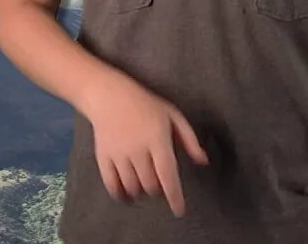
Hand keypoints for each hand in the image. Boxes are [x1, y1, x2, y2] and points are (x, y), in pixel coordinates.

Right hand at [82, 74, 209, 217]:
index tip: (179, 211)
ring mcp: (119, 155)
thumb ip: (189, 140)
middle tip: (162, 184)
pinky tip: (127, 195)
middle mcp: (138, 150)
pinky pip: (112, 185)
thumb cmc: (147, 105)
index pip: (168, 175)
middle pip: (151, 184)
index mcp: (158, 140)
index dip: (174, 196)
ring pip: (132, 187)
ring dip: (142, 191)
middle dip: (159, 190)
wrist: (110, 97)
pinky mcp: (103, 158)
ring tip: (147, 185)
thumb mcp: (174, 116)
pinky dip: (121, 194)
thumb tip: (203, 162)